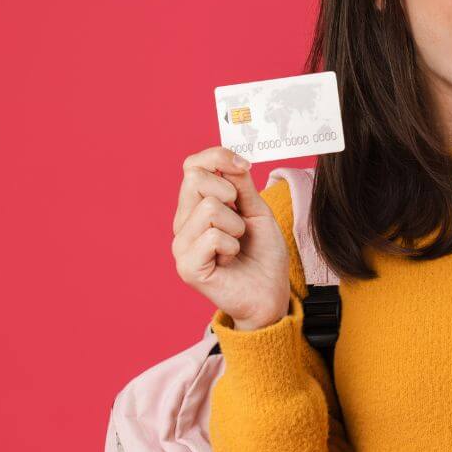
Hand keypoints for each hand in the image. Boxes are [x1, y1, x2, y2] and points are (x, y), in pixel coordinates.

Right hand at [171, 146, 290, 328]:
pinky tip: (231, 259)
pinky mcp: (187, 267)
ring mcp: (181, 245)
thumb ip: (242, 185)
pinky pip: (212, 236)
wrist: (270, 294)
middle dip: (230, 192)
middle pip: (195, 178)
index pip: (192, 165)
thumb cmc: (263, 254)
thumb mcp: (257, 211)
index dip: (218, 157)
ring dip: (236, 225)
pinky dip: (232, 245)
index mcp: (195, 206)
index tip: (245, 166)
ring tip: (237, 244)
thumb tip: (231, 160)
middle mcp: (183, 223)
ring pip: (208, 208)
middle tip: (241, 219)